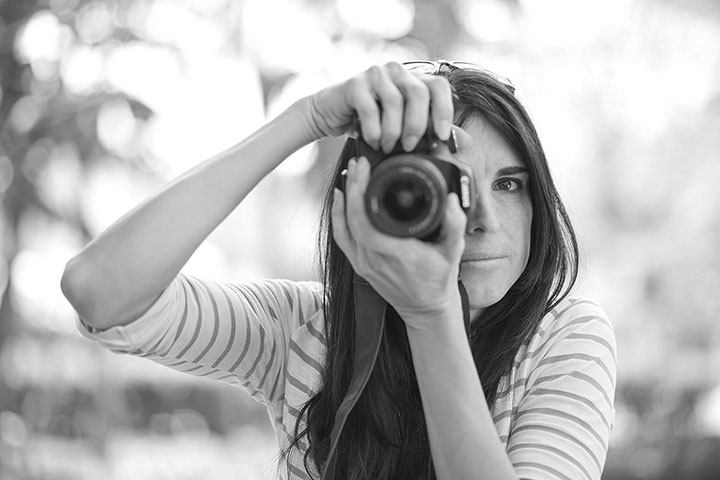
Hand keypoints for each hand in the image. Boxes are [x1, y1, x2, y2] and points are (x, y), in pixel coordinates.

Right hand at [304, 62, 453, 152]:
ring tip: (387, 147)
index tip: (440, 136)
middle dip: (416, 125)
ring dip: (392, 131)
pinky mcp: (354, 84)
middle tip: (409, 146)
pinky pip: (369, 108)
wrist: (330, 114)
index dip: (443, 110)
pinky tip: (372, 140)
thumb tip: (465, 141)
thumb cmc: (370, 121)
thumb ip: (431, 130)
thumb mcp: (403, 126)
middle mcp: (397, 71)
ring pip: (394, 101)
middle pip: (418, 93)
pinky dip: (373, 130)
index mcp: (413, 79)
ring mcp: (375, 74)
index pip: (439, 86)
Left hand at [331, 154, 467, 331]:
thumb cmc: (439, 280)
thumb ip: (454, 224)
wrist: (426, 309)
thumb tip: (452, 199)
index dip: (361, 193)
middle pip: (351, 218)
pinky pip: (342, 238)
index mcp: (394, 253)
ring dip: (344, 199)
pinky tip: (340, 199)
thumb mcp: (453, 251)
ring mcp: (363, 263)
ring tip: (350, 175)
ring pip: (343, 227)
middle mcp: (373, 259)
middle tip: (359, 164)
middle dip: (353, 187)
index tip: (366, 168)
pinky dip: (338, 217)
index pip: (366, 220)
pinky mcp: (359, 265)